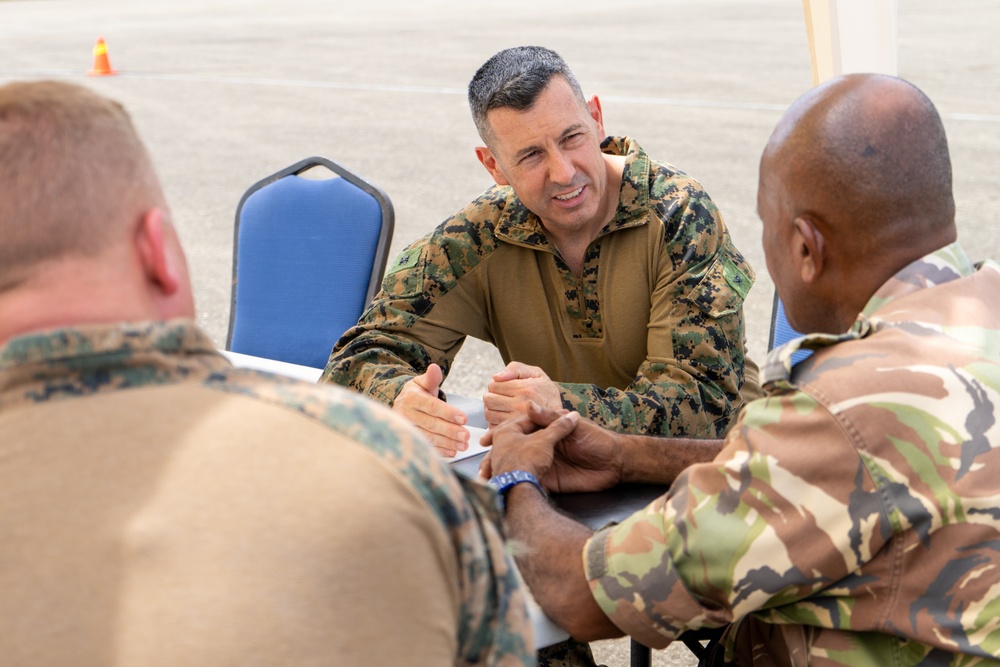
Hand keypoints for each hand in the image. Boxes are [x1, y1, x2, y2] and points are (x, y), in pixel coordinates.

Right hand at [392, 364, 469, 456]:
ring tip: (463, 445)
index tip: (464, 419)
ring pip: (428, 437)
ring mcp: (406, 429)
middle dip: (450, 431)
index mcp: (411, 397)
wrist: (400, 406)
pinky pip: (425, 447)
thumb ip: (431, 378)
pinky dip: (440, 451)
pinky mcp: (409, 440)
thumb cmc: (417, 393)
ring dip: (447, 443)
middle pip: (431, 424)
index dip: (448, 413)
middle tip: (466, 436)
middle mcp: (405, 414)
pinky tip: (452, 452)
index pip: (432, 406)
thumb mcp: (422, 383)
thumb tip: (434, 367)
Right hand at [481, 403, 623, 492]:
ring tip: (489, 480)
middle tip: (482, 467)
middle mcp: (541, 448)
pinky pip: (533, 482)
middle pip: (515, 452)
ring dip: (505, 474)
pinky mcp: (551, 481)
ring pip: (520, 469)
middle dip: (496, 459)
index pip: (519, 432)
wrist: (615, 463)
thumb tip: (527, 405)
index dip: (502, 435)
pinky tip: (506, 489)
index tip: (486, 439)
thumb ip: (551, 418)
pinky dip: (519, 486)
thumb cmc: (597, 439)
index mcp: (545, 432)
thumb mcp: (573, 425)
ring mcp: (545, 465)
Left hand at [483, 361, 562, 427]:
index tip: (503, 387)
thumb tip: (496, 377)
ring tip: (502, 407)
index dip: (496, 385)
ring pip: (489, 413)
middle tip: (500, 397)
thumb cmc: (546, 392)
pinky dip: (495, 422)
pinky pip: (493, 426)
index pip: (493, 385)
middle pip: (489, 399)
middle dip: (492, 396)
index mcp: (524, 388)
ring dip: (492, 409)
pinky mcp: (515, 432)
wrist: (560, 416)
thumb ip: (516, 369)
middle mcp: (520, 404)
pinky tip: (504, 418)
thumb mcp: (536, 373)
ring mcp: (517, 420)